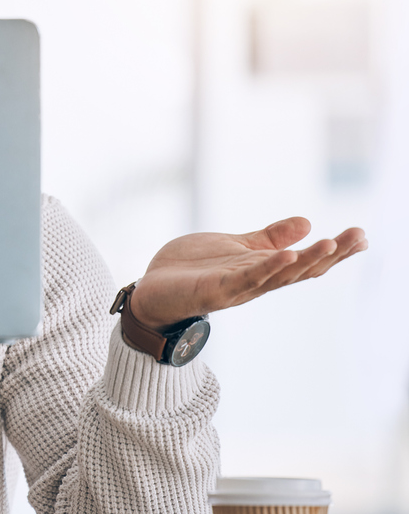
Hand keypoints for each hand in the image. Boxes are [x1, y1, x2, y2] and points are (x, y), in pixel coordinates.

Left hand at [130, 217, 367, 331]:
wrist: (151, 290)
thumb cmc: (192, 270)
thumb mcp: (236, 246)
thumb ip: (268, 238)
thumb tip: (306, 222)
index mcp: (262, 270)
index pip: (305, 261)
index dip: (334, 251)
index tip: (362, 234)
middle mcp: (256, 282)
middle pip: (300, 270)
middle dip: (331, 254)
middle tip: (357, 236)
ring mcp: (237, 288)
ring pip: (278, 276)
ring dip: (305, 261)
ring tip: (330, 243)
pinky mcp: (215, 291)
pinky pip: (245, 280)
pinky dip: (266, 269)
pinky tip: (285, 255)